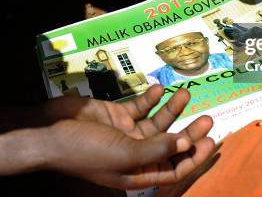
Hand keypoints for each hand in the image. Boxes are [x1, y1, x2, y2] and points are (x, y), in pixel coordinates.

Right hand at [42, 86, 214, 188]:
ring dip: (172, 109)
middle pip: (170, 143)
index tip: (211, 141)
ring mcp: (127, 132)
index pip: (173, 168)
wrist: (50, 131)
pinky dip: (150, 98)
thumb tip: (184, 143)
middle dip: (189, 131)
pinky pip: (140, 106)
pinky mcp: (117, 113)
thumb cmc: (85, 151)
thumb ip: (156, 149)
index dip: (193, 157)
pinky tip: (157, 89)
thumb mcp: (124, 154)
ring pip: (158, 122)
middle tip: (207, 118)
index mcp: (138, 172)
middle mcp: (135, 153)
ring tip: (185, 93)